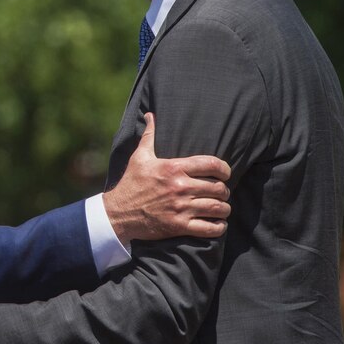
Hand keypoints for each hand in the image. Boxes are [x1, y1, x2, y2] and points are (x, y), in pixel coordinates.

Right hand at [103, 113, 231, 243]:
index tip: (225, 173)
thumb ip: (149, 135)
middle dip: (224, 191)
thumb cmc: (131, 183)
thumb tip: (150, 115)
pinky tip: (218, 224)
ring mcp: (180, 208)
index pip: (211, 164)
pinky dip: (219, 227)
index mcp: (173, 168)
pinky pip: (209, 228)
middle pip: (218, 188)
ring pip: (217, 208)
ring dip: (224, 208)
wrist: (118, 212)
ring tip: (222, 208)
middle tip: (221, 193)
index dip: (224, 169)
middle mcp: (180, 187)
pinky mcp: (178, 226)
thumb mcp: (140, 157)